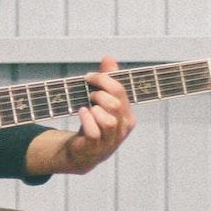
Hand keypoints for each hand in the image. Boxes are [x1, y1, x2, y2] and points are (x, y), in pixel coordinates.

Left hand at [31, 55, 133, 175]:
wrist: (82, 152)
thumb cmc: (94, 123)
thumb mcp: (101, 101)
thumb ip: (107, 80)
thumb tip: (109, 58)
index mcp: (127, 115)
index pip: (121, 91)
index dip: (103, 79)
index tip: (89, 77)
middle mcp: (122, 128)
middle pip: (115, 104)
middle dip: (99, 94)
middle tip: (88, 94)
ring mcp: (110, 140)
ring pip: (109, 120)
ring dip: (95, 109)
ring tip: (87, 106)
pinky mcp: (95, 148)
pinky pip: (94, 132)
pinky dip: (87, 120)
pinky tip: (82, 113)